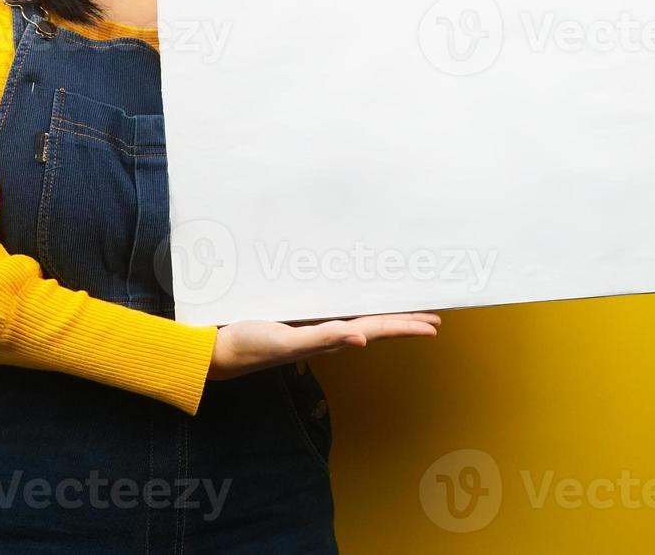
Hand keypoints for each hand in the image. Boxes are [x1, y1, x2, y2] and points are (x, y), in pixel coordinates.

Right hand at [208, 311, 441, 380]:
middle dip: (405, 322)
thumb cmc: (251, 346)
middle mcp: (328, 335)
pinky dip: (355, 307)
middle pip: (376, 326)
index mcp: (330, 338)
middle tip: (432, 317)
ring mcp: (313, 328)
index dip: (406, 326)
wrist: (221, 351)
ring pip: (360, 319)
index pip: (377, 330)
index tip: (433, 324)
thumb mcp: (288, 340)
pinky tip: (355, 302)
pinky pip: (337, 312)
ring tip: (405, 310)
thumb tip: (362, 340)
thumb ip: (324, 339)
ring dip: (384, 316)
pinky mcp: (299, 321)